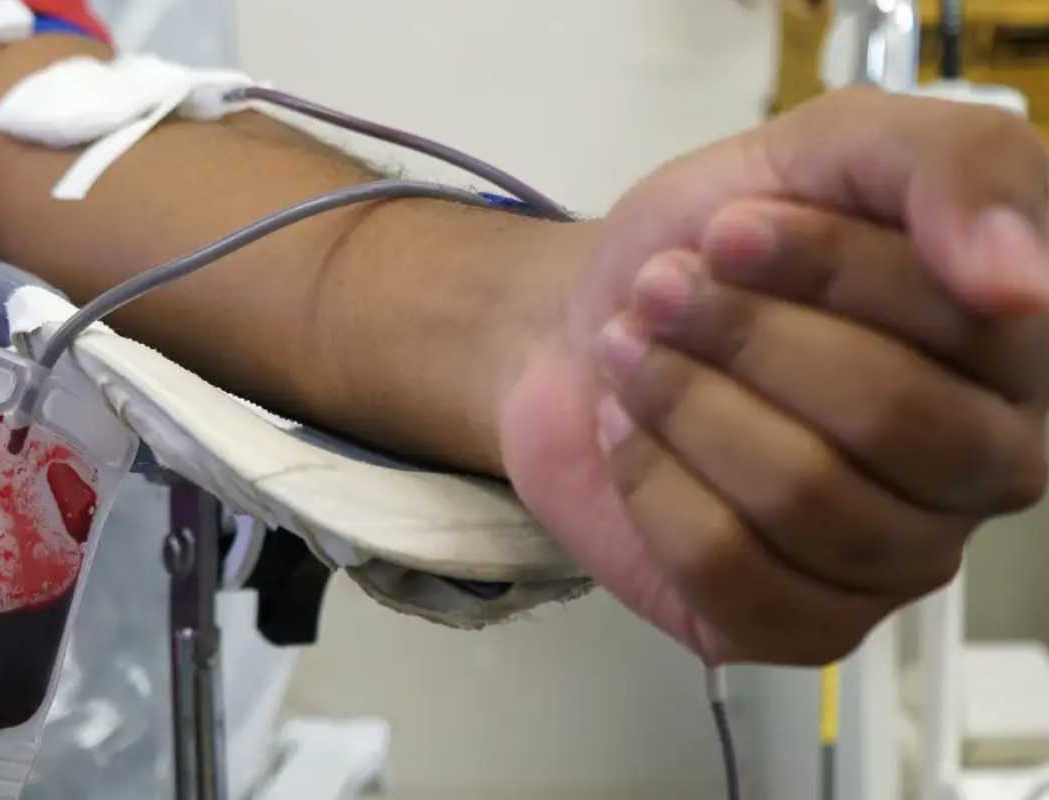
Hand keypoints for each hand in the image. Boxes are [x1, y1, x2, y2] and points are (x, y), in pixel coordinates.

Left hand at [499, 88, 1048, 664]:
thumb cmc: (711, 244)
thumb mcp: (828, 148)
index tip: (727, 229)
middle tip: (659, 292)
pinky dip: (652, 486)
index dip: (826, 267)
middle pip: (890, 419)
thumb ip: (948, 167)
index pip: (967, 320)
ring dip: (686, 403)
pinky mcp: (799, 624)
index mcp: (1011, 352)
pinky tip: (628, 435)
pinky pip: (731, 574)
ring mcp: (895, 559)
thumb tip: (1024, 280)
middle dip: (745, 336)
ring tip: (631, 352)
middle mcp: (980, 468)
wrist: (588, 324)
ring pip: (805, 499)